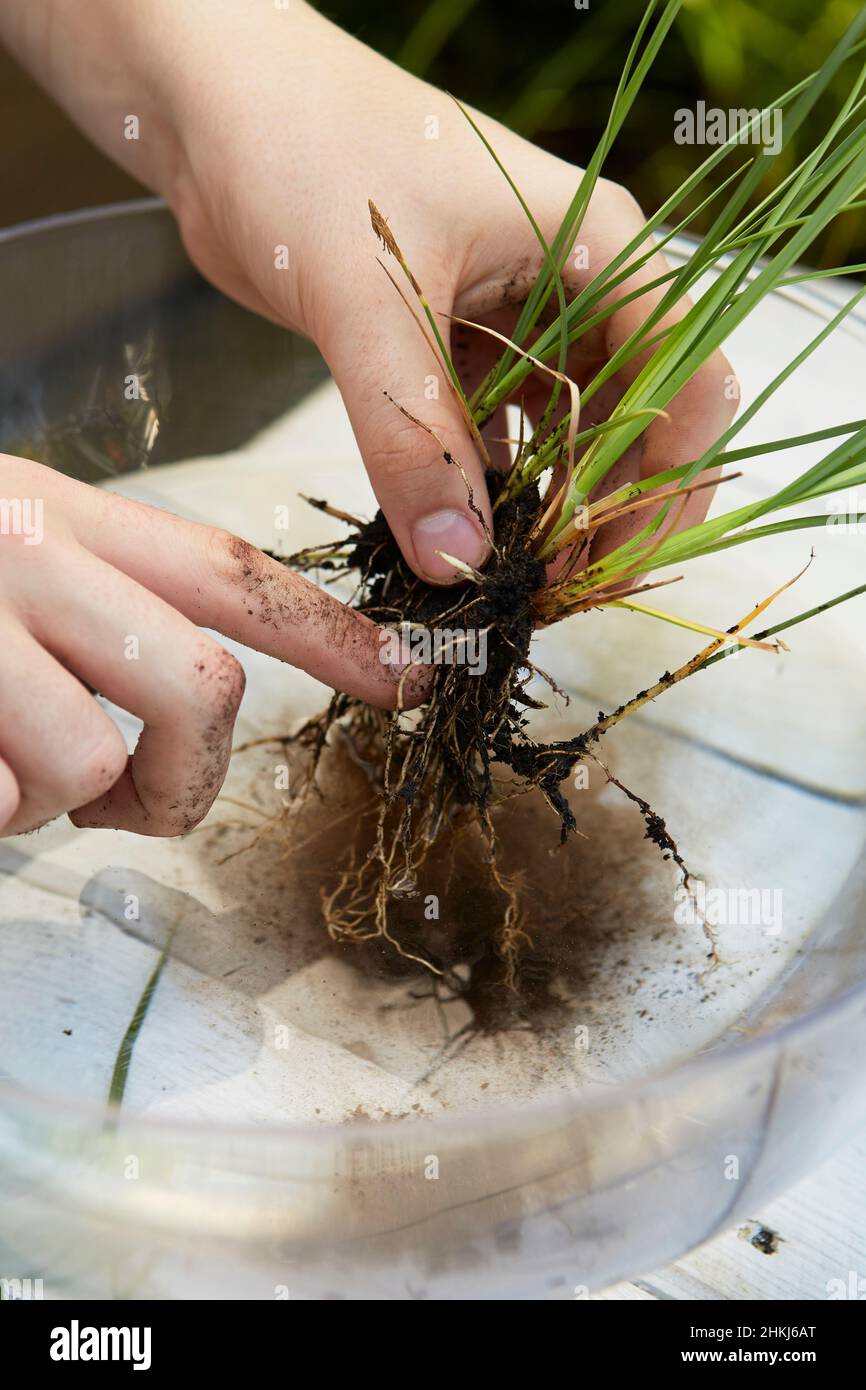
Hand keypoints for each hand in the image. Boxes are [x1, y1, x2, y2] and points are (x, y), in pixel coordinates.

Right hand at [0, 455, 418, 835]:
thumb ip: (92, 600)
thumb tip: (186, 693)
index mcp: (58, 511)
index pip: (228, 570)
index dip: (330, 633)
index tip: (408, 675)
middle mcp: (29, 550)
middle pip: (202, 683)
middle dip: (181, 777)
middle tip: (125, 806)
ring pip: (97, 763)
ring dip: (55, 801)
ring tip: (2, 768)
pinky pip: (4, 803)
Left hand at [143, 1, 736, 575]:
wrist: (212, 111)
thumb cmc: (305, 151)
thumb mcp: (369, 301)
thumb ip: (414, 435)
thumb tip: (458, 561)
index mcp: (595, 245)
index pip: (687, 371)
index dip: (670, 471)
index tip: (613, 551)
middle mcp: (574, 284)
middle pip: (636, 416)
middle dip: (607, 507)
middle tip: (559, 588)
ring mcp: (517, 317)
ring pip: (564, 433)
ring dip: (546, 506)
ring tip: (511, 575)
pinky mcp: (458, 345)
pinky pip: (496, 432)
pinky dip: (485, 486)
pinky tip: (462, 530)